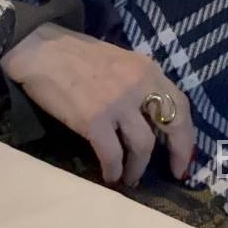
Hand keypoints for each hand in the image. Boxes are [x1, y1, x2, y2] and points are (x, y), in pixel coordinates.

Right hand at [0, 24, 195, 185]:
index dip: (187, 135)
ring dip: (138, 168)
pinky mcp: (94, 119)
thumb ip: (140, 84)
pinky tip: (110, 176)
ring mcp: (117, 103)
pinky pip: (112, 154)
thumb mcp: (121, 61)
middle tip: (173, 173)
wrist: (40, 50)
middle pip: (172, 126)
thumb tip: (151, 117)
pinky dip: (113, 170)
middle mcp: (139, 85)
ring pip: (143, 146)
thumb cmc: (77, 56)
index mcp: (148, 70)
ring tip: (130, 178)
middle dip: (177, 154)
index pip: (182, 105)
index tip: (185, 156)